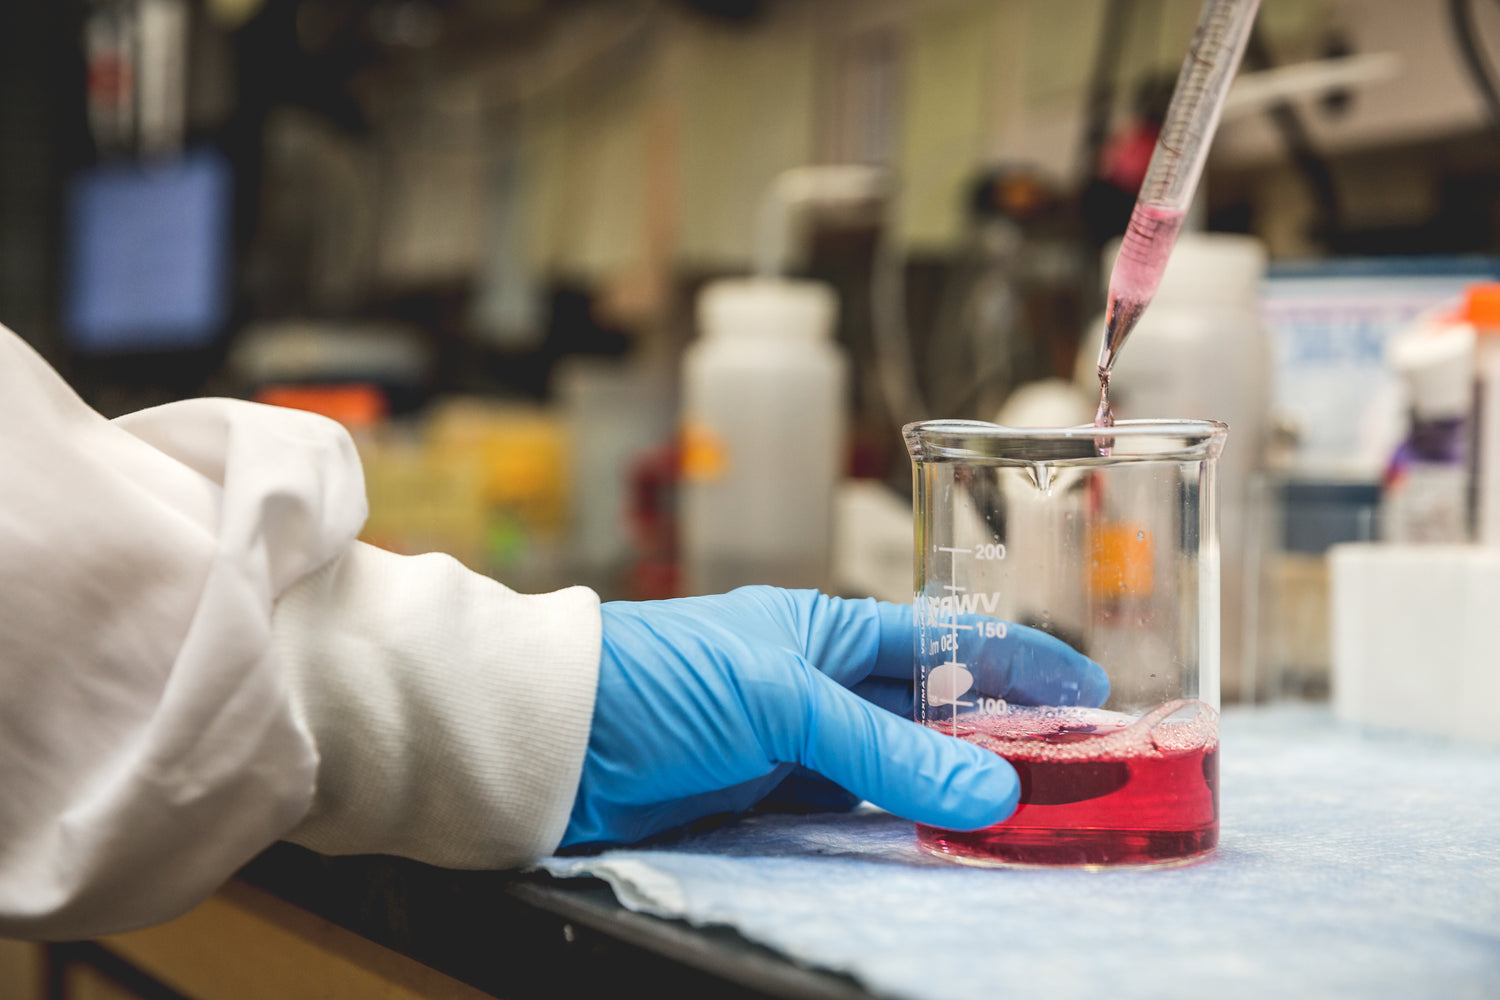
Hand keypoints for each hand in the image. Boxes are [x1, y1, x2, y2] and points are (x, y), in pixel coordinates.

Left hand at [561, 586, 1106, 847]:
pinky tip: (939, 829)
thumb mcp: (781, 702)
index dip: (1014, 659)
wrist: (557, 739)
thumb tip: (989, 793)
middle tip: (1076, 760)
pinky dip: (898, 815)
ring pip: (897, 758)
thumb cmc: (661, 682)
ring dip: (954, 778)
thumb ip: (883, 748)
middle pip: (929, 705)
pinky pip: (854, 802)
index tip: (1084, 685)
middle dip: (999, 728)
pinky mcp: (768, 791)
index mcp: (824, 627)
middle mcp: (817, 678)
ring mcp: (794, 738)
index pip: (941, 641)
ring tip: (1026, 802)